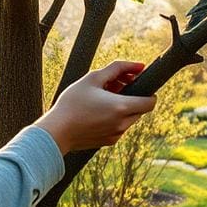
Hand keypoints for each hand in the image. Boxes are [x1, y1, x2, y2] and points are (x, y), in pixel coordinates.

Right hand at [35, 61, 156, 154]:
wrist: (56, 131)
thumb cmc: (72, 103)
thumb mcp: (93, 78)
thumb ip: (118, 68)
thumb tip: (139, 65)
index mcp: (121, 107)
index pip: (151, 102)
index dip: (148, 92)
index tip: (137, 85)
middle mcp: (123, 123)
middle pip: (141, 109)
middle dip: (132, 97)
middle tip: (114, 87)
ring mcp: (117, 134)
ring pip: (130, 118)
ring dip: (123, 108)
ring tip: (103, 99)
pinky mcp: (109, 141)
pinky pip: (120, 127)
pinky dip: (115, 118)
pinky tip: (97, 112)